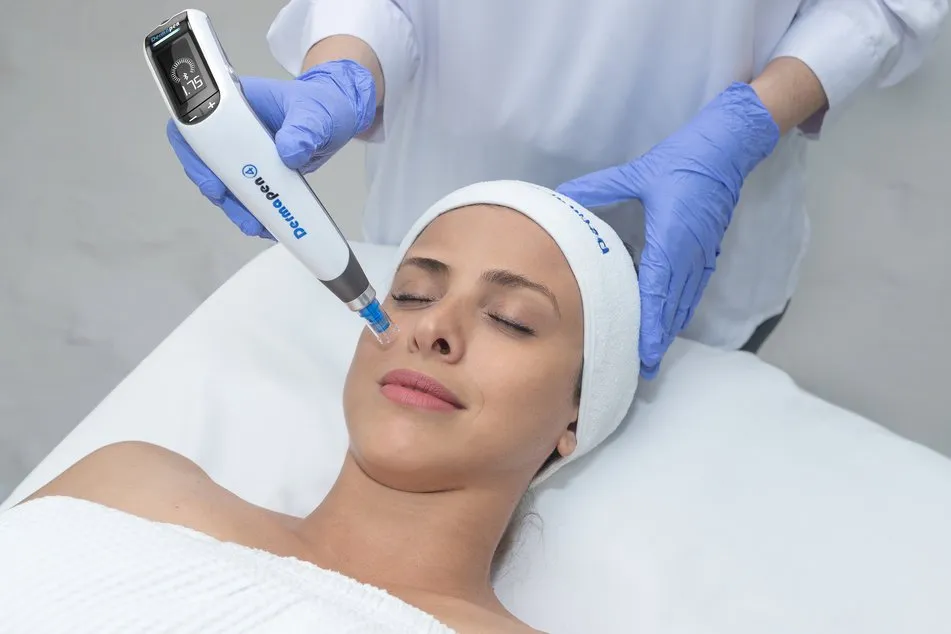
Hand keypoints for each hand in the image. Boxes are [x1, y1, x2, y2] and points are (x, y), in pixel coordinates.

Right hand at [166, 60, 376, 237]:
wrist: (335, 118)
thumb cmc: (320, 104)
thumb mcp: (314, 114)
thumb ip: (304, 129)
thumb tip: (289, 151)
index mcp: (235, 103)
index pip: (196, 123)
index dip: (195, 154)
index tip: (213, 181)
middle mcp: (232, 127)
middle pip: (205, 160)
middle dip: (215, 188)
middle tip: (231, 206)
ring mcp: (243, 150)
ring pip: (224, 182)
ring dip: (235, 206)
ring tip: (254, 225)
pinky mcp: (256, 170)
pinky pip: (246, 193)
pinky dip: (253, 210)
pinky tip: (267, 223)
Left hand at [557, 82, 779, 378]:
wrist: (727, 148)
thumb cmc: (682, 160)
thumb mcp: (636, 173)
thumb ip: (599, 188)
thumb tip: (564, 197)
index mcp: (671, 239)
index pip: (658, 292)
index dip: (651, 326)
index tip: (645, 353)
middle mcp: (689, 254)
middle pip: (672, 307)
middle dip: (658, 339)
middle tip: (643, 368)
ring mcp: (702, 254)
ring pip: (684, 301)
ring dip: (669, 327)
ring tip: (652, 354)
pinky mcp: (708, 251)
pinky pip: (693, 288)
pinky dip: (680, 308)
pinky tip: (669, 320)